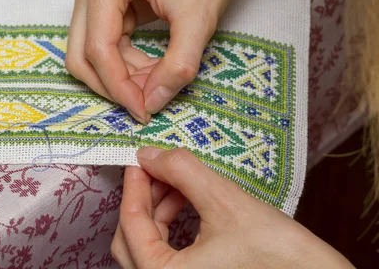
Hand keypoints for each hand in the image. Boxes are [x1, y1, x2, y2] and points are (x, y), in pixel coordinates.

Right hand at [65, 0, 244, 122]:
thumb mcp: (198, 20)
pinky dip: (126, 66)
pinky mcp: (104, 7)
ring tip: (156, 84)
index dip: (119, 86)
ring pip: (90, 55)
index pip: (98, 48)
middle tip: (145, 104)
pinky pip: (105, 48)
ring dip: (120, 78)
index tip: (145, 111)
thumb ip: (177, 66)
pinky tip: (152, 71)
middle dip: (112, 85)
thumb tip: (151, 104)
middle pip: (81, 54)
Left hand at [111, 147, 354, 268]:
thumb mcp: (224, 201)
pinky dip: (169, 226)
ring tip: (177, 182)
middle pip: (130, 240)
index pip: (130, 226)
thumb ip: (181, 172)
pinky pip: (166, 254)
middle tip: (157, 167)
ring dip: (157, 210)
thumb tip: (149, 154)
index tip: (139, 159)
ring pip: (148, 245)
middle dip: (143, 199)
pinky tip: (186, 202)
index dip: (133, 186)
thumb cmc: (278, 253)